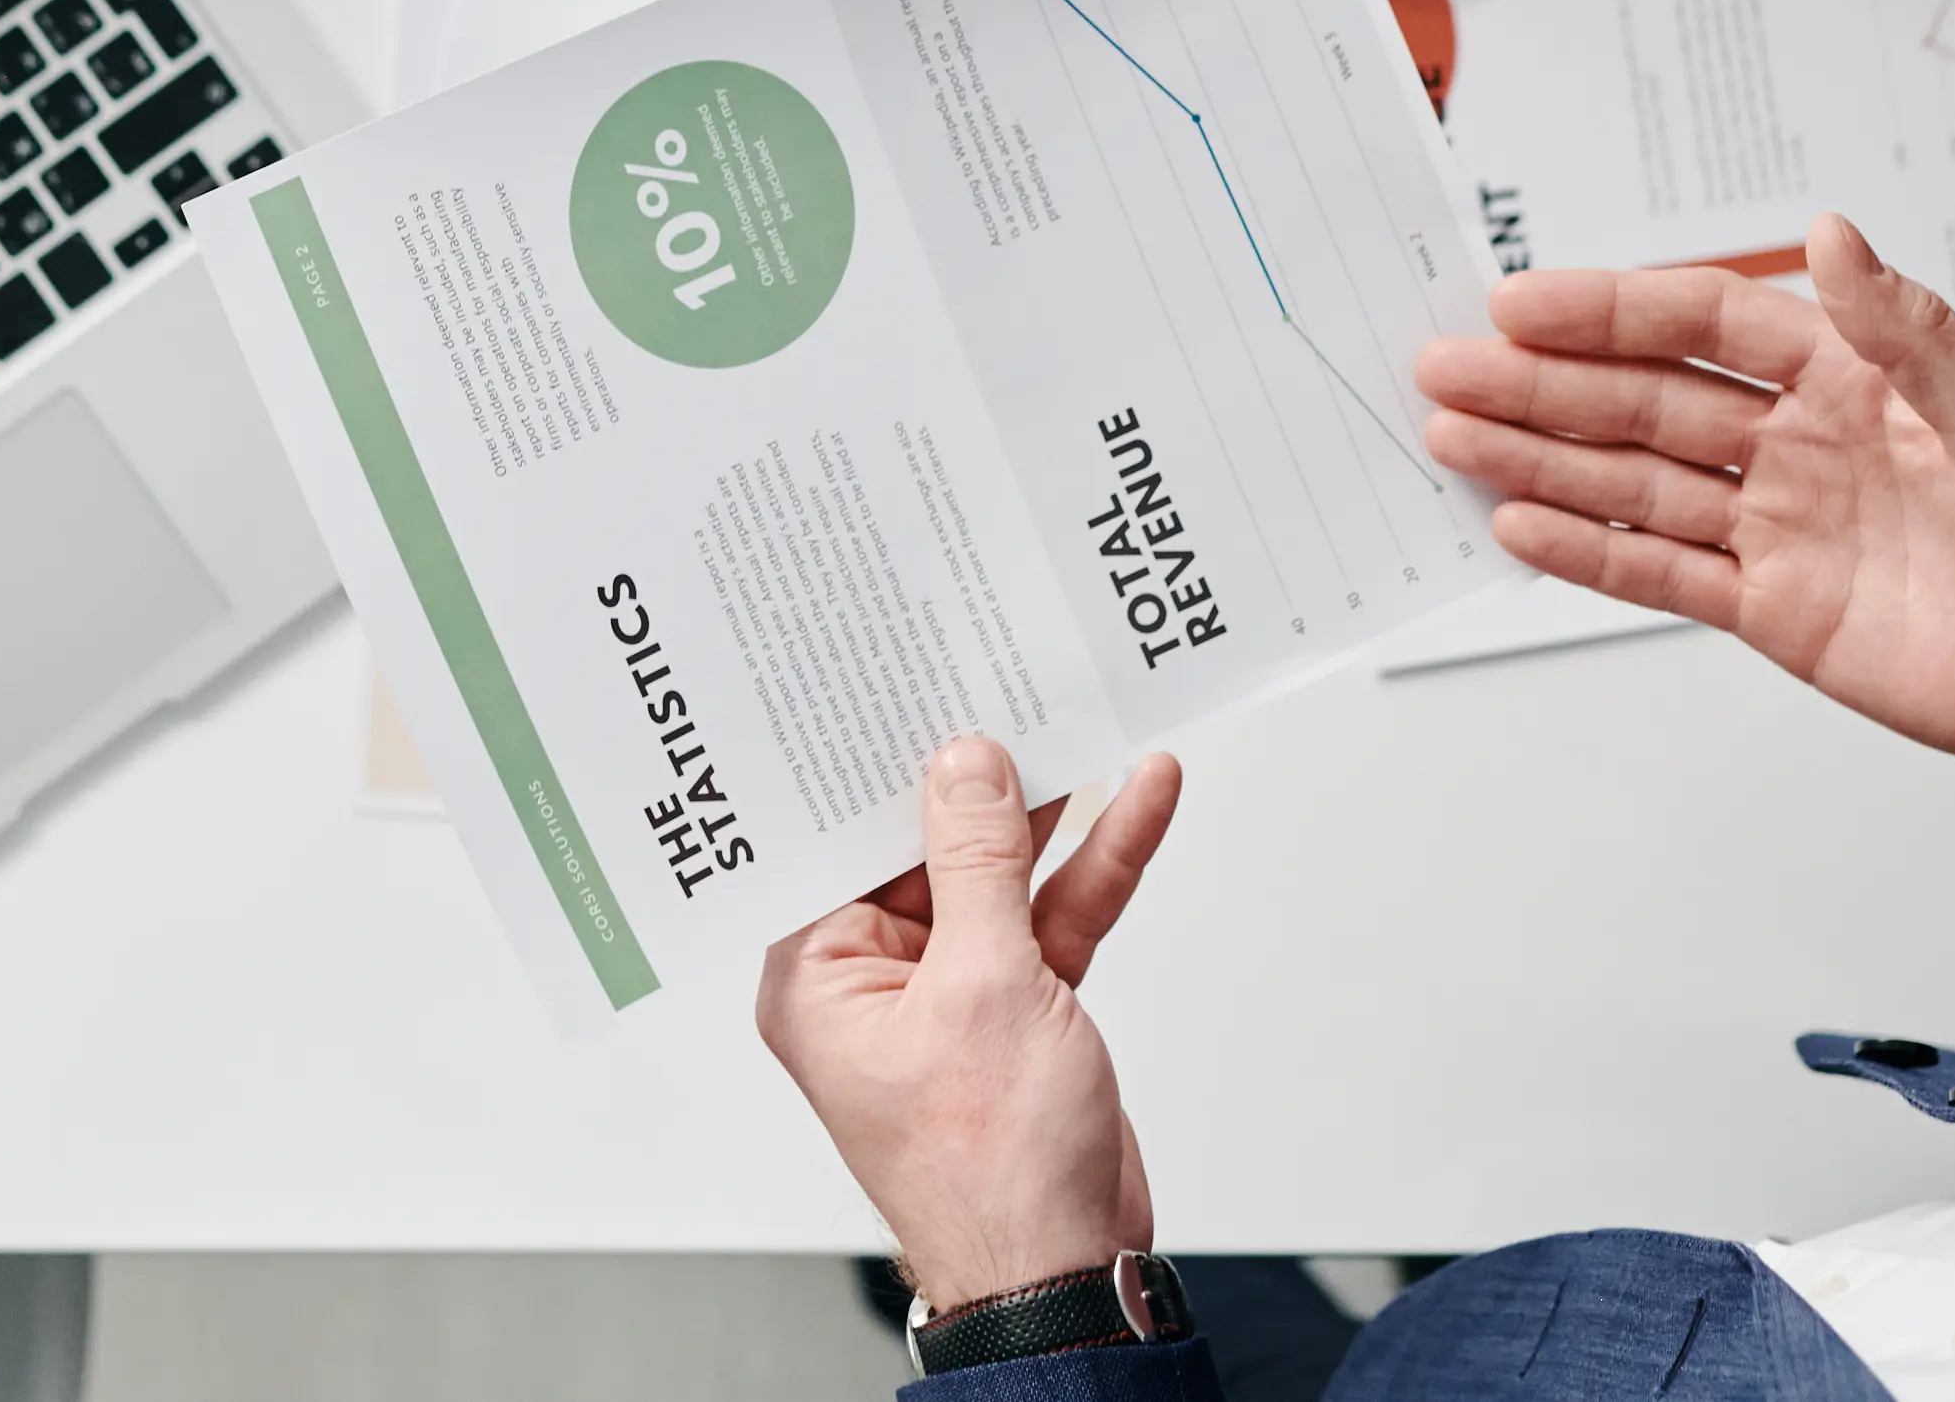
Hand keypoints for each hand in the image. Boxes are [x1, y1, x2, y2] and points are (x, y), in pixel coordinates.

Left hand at [757, 737, 1178, 1315]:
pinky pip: (1051, 918)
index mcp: (817, 975)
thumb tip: (964, 768)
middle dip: (977, 777)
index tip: (907, 687)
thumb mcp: (983, 986)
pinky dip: (1094, 866)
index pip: (839, 839)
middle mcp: (871, 977)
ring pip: (1000, 877)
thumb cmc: (990, 1169)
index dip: (877, 764)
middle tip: (1008, 683)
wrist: (1062, 1271)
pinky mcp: (1016, 1009)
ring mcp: (949, 992)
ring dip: (1054, 815)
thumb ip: (977, 865)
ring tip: (1087, 721)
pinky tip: (1137, 801)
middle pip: (926, 847)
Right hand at [1415, 214, 1954, 767]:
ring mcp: (1781, 525)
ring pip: (1634, 482)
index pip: (1703, 322)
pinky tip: (1519, 525)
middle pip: (1644, 400)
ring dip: (1540, 458)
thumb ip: (1910, 332)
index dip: (1609, 310)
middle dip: (1540, 382)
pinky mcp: (1778, 611)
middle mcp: (1799, 441)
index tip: (1520, 301)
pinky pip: (1663, 573)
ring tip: (1448, 437)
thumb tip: (1835, 233)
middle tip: (1443, 365)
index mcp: (1849, 373)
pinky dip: (1589, 553)